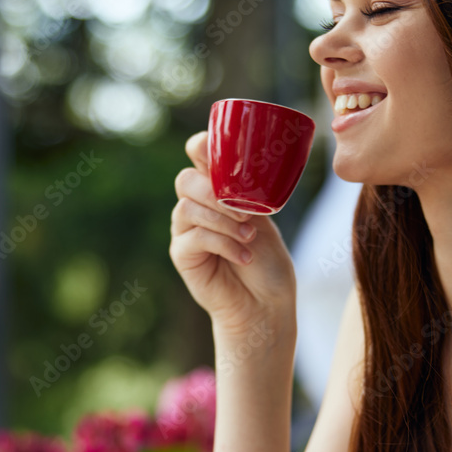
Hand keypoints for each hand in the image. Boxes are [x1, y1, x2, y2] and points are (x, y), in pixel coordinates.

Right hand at [169, 131, 297, 340]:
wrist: (266, 304)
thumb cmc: (268, 261)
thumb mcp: (264, 218)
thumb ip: (248, 192)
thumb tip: (248, 166)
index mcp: (216, 190)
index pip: (197, 156)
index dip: (201, 147)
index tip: (218, 151)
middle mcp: (196, 206)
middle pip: (186, 181)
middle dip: (214, 191)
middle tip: (245, 210)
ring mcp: (185, 231)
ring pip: (188, 208)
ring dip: (223, 220)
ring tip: (249, 235)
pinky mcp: (183, 255)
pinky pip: (195, 238)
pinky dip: (223, 244)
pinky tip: (243, 255)